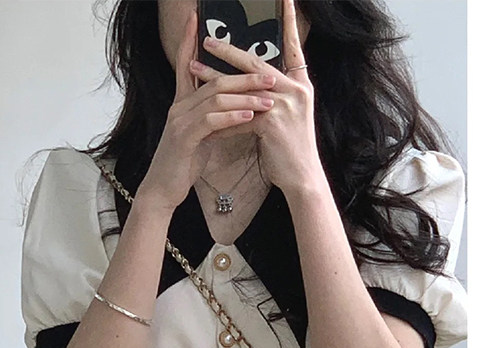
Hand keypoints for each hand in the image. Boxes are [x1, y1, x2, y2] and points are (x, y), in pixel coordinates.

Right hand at [138, 8, 278, 212]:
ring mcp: (179, 121)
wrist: (163, 189)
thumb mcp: (200, 136)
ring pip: (215, 98)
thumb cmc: (183, 164)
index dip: (191, 40)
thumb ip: (215, 119)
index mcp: (181, 103)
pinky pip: (211, 121)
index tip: (199, 19)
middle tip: (271, 74)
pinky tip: (250, 115)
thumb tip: (238, 108)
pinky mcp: (184, 138)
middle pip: (213, 79)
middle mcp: (178, 106)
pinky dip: (233, 116)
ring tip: (269, 97)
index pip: (186, 64)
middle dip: (244, 74)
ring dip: (245, 96)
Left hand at [188, 0, 323, 194]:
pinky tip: (203, 114)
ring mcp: (285, 104)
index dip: (290, 22)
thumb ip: (271, 98)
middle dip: (229, 50)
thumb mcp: (286, 118)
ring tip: (194, 68)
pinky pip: (239, 114)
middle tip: (207, 39)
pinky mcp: (272, 122)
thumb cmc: (290, 151)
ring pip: (242, 86)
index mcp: (301, 84)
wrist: (302, 177)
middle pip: (257, 62)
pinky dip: (220, 116)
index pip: (293, 47)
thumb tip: (248, 87)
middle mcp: (296, 89)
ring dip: (215, 77)